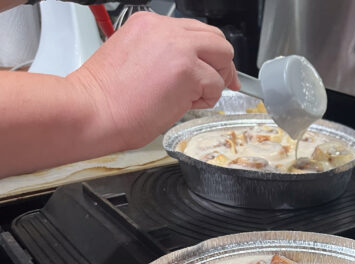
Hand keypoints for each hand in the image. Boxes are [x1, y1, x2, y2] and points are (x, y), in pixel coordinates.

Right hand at [67, 12, 239, 150]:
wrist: (93, 110)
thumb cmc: (108, 96)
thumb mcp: (136, 59)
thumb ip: (165, 55)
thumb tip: (194, 67)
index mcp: (150, 24)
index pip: (195, 31)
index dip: (208, 54)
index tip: (212, 70)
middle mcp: (165, 30)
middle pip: (216, 39)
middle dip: (221, 64)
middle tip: (217, 85)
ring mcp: (179, 48)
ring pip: (222, 57)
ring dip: (214, 82)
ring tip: (189, 99)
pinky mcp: (188, 71)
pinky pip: (216, 85)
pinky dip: (207, 99)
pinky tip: (183, 105)